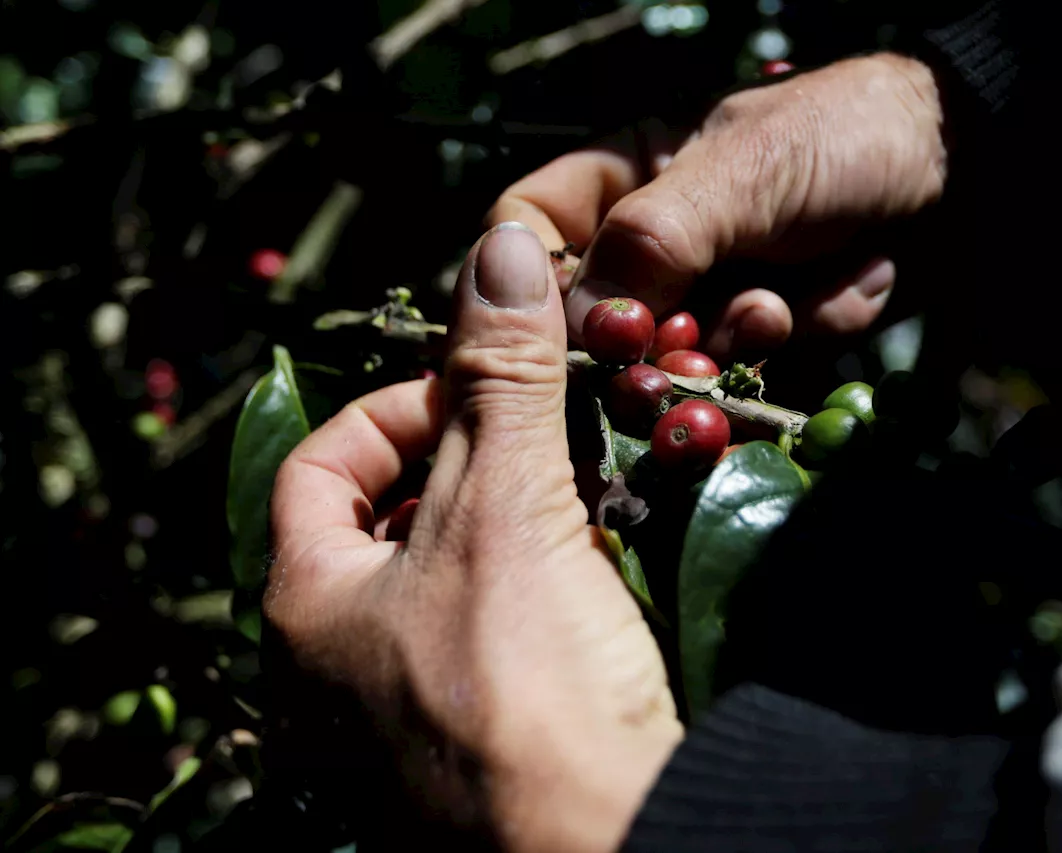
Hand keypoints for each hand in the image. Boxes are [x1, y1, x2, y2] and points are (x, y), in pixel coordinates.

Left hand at [266, 222, 681, 852]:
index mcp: (309, 603)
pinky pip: (507, 628)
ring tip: (581, 484)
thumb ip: (502, 379)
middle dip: (468, 460)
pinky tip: (603, 564)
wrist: (607, 838)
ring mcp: (416, 704)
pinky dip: (547, 580)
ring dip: (518, 518)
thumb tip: (499, 247)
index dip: (390, 408)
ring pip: (457, 572)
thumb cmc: (518, 681)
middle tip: (538, 432)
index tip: (471, 392)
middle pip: (391, 517)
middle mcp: (344, 662)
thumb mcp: (505, 508)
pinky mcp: (491, 728)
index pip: (315, 464)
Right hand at [488, 52, 946, 359]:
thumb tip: (587, 327)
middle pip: (602, 320)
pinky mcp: (775, 333)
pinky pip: (757, 368)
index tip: (569, 330)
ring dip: (741, 337)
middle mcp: (662, 242)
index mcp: (628, 179)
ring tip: (788, 301)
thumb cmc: (847, 138)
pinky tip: (851, 285)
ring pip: (680, 357)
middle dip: (654, 340)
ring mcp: (716, 291)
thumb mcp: (742, 173)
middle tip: (690, 351)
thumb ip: (653, 243)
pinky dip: (808, 332)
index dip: (531, 282)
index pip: (530, 228)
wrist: (977, 170)